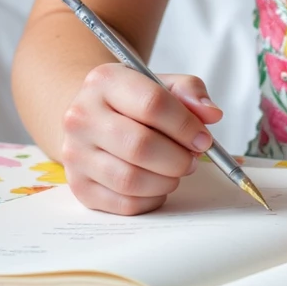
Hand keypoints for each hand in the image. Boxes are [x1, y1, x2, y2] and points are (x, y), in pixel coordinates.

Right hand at [62, 66, 223, 214]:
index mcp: (104, 81)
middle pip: (140, 146)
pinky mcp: (79, 186)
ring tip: (175, 170)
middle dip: (178, 158)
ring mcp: (75, 154)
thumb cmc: (131, 100)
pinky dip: (151, 199)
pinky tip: (157, 184)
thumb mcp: (160, 83)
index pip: (152, 104)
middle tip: (193, 159)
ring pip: (131, 179)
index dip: (185, 125)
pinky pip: (124, 204)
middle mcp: (81, 117)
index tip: (204, 138)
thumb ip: (189, 91)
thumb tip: (211, 114)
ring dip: (166, 180)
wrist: (90, 117)